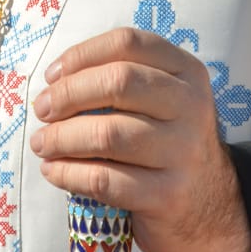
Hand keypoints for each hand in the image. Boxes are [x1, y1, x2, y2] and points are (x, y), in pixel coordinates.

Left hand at [30, 27, 250, 251]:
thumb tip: (55, 82)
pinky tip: (53, 171)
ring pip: (108, 134)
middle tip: (42, 109)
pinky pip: (106, 179)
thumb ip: (121, 80)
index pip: (128, 43)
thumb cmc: (166, 142)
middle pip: (118, 82)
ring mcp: (183, 152)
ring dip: (61, 137)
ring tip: (41, 143)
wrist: (209, 208)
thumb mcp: (161, 100)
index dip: (82, 54)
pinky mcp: (168, 196)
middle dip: (68, 94)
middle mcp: (190, 105)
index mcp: (186, 71)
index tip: (52, 75)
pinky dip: (69, 174)